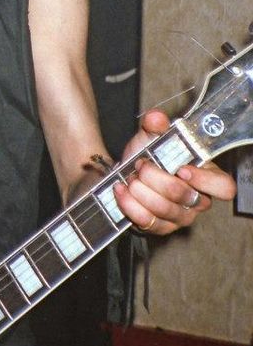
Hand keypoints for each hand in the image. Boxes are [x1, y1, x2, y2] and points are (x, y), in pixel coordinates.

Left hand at [113, 109, 236, 235]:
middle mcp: (197, 200)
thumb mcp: (150, 136)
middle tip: (141, 166)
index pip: (224, 187)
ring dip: (142, 191)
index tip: (180, 169)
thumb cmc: (147, 155)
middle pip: (186, 196)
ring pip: (165, 209)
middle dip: (157, 178)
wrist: (124, 174)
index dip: (205, 181)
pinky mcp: (160, 228)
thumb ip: (155, 124)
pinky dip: (130, 205)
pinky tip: (120, 190)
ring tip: (129, 179)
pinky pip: (148, 222)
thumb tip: (156, 118)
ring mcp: (179, 217)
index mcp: (205, 176)